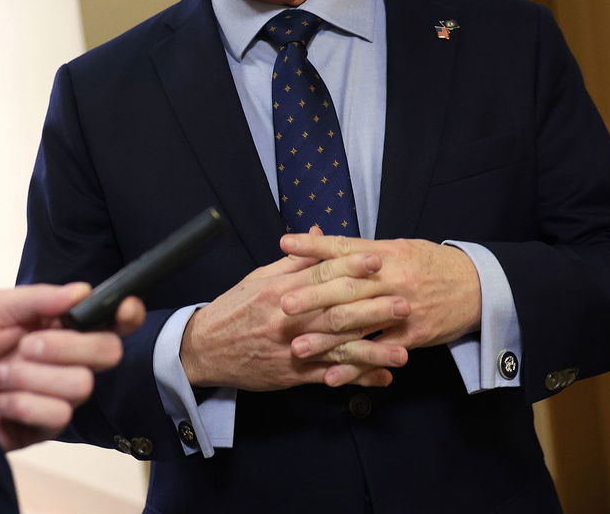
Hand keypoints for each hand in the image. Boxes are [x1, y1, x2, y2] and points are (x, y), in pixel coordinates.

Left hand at [0, 283, 143, 450]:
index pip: (110, 322)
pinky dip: (23, 403)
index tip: (123, 307)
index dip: (125, 315)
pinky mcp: (40, 428)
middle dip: (68, 346)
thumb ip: (39, 298)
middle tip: (26, 344)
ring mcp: (54, 397)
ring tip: (0, 374)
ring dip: (34, 377)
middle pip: (107, 353)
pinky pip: (57, 416)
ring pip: (81, 385)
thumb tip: (83, 290)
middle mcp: (65, 361)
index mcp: (60, 327)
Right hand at [180, 243, 406, 391]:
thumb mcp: (259, 278)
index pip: (319, 275)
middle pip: (335, 312)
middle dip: (371, 309)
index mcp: (278, 291)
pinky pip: (330, 376)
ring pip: (337, 349)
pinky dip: (357, 378)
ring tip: (403, 350)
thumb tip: (319, 232)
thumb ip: (294, 258)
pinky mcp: (293, 375)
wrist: (205, 349)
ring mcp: (291, 349)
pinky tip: (382, 376)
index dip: (349, 267)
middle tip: (404, 303)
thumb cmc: (234, 308)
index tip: (377, 260)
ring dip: (372, 351)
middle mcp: (287, 320)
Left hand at [278, 234, 480, 386]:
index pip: (344, 247)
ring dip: (325, 339)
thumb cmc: (432, 264)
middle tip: (282, 305)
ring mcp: (402, 309)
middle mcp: (392, 279)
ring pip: (358, 325)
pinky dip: (354, 367)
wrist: (478, 286)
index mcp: (386, 254)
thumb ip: (362, 250)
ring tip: (297, 347)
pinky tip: (331, 376)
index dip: (314, 246)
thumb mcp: (399, 248)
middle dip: (312, 297)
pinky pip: (378, 353)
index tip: (284, 244)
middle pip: (346, 288)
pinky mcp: (412, 337)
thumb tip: (322, 242)